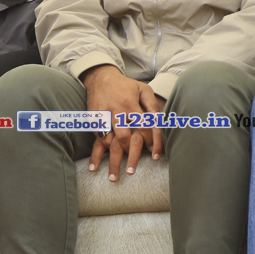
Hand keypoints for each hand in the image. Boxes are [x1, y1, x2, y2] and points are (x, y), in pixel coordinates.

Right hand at [82, 65, 163, 180]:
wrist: (100, 77)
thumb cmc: (125, 85)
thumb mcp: (143, 89)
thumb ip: (152, 105)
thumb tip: (161, 122)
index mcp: (131, 104)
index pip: (145, 127)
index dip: (152, 142)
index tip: (155, 156)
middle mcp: (117, 111)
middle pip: (125, 137)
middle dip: (130, 155)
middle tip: (133, 171)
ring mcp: (103, 115)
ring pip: (108, 140)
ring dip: (111, 159)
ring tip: (113, 176)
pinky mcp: (93, 118)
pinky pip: (95, 137)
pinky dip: (96, 151)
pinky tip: (95, 165)